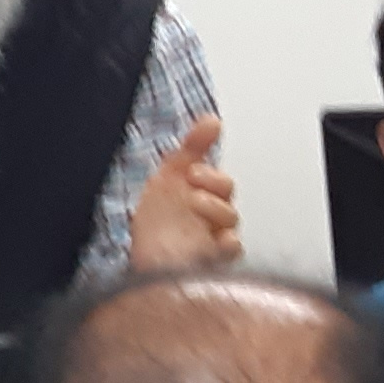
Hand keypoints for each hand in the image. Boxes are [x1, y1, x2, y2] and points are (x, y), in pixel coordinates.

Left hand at [126, 113, 240, 270]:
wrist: (149, 263)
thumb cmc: (157, 227)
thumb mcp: (167, 179)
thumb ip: (192, 148)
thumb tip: (213, 119)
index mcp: (200, 195)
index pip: (216, 177)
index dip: (208, 172)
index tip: (191, 171)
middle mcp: (210, 214)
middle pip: (227, 190)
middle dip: (212, 183)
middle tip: (193, 187)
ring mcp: (215, 236)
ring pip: (230, 216)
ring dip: (213, 208)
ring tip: (194, 208)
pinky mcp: (217, 259)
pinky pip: (234, 247)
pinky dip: (226, 241)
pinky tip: (214, 239)